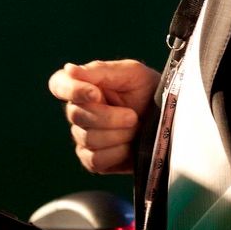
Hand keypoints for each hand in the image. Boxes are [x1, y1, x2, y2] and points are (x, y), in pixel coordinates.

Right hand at [47, 59, 160, 174]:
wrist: (171, 122)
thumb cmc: (151, 92)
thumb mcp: (133, 73)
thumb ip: (100, 70)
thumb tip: (69, 69)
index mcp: (85, 86)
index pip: (59, 84)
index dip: (72, 90)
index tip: (95, 94)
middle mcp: (79, 111)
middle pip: (77, 115)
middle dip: (110, 117)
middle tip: (133, 116)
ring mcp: (84, 137)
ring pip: (88, 139)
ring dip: (118, 135)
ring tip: (135, 128)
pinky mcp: (93, 160)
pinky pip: (95, 159)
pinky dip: (117, 153)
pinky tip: (129, 146)